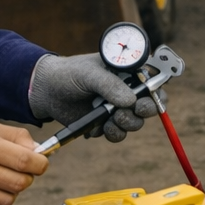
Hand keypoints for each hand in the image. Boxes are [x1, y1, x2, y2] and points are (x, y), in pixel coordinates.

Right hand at [0, 115, 47, 204]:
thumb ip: (14, 136)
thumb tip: (38, 150)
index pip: (24, 162)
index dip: (40, 164)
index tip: (40, 162)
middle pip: (19, 184)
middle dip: (27, 176)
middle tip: (20, 168)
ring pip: (7, 200)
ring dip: (12, 191)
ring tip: (2, 178)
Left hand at [29, 53, 159, 141]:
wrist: (46, 92)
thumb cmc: (68, 74)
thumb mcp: (88, 74)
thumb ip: (109, 85)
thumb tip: (130, 101)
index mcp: (128, 72)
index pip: (154, 80)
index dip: (157, 91)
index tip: (147, 99)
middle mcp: (127, 90)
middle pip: (150, 105)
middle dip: (143, 111)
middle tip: (131, 110)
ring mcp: (118, 108)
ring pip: (135, 122)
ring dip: (126, 123)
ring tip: (110, 118)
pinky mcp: (107, 123)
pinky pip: (118, 133)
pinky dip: (112, 133)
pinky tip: (98, 127)